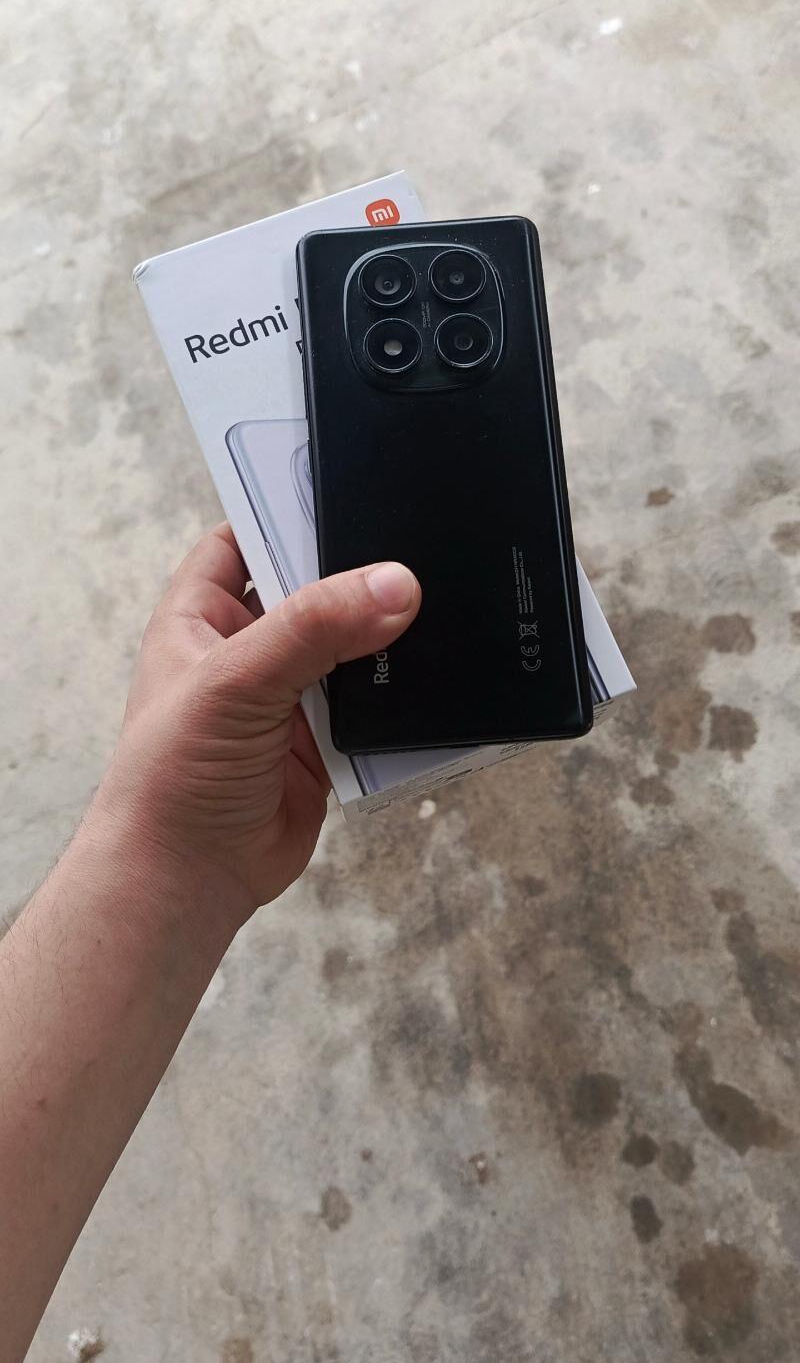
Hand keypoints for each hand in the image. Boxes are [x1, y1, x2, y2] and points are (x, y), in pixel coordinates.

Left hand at [95, 525, 420, 916]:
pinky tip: (445, 669)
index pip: (249, 534)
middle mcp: (247, 646)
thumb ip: (313, 628)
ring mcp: (290, 694)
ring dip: (389, 636)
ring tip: (450, 596)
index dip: (292, 509)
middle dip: (361, 574)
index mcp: (203, 613)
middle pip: (315, 587)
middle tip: (424, 541)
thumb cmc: (176, 774)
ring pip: (352, 645)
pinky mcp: (327, 740)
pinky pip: (376, 702)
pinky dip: (404, 693)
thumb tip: (396, 585)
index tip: (359, 483)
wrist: (188, 879)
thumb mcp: (235, 682)